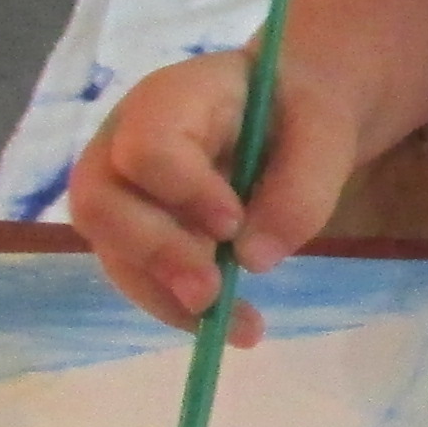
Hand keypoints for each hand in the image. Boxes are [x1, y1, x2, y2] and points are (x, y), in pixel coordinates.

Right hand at [64, 49, 357, 338]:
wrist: (288, 112)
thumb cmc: (301, 110)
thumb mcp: (326, 131)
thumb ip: (300, 187)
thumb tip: (253, 260)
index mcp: (170, 99)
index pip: (146, 146)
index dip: (182, 191)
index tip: (232, 224)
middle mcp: (123, 142)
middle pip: (100, 203)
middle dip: (156, 255)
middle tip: (211, 295)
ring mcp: (121, 189)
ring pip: (114, 252)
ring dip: (170, 297)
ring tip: (243, 327)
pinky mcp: (134, 231)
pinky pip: (139, 276)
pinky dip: (182, 308)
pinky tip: (235, 327)